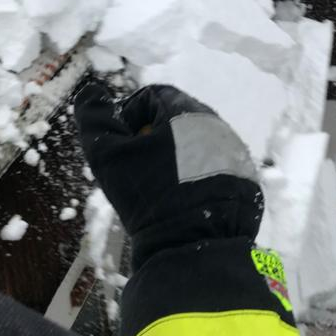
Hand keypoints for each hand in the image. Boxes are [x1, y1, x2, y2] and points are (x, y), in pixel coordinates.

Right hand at [73, 77, 257, 238]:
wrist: (192, 244)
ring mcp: (235, 152)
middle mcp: (217, 125)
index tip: (122, 147)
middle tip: (139, 171)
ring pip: (197, 144)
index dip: (128, 118)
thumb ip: (93, 119)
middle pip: (176, 120)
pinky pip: (216, 167)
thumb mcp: (107, 157)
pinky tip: (185, 201)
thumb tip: (90, 91)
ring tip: (162, 189)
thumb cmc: (146, 196)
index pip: (151, 97)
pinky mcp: (246, 179)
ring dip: (177, 158)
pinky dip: (199, 178)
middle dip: (153, 139)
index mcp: (186, 111)